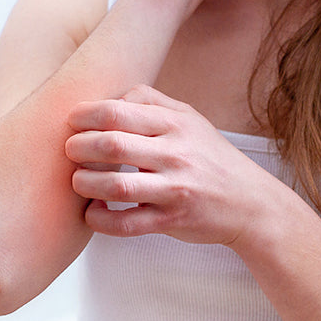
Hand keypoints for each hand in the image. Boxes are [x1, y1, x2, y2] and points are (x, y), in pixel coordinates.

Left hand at [64, 85, 283, 247]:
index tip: (72, 121)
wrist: (250, 203)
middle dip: (78, 147)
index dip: (85, 114)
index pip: (118, 111)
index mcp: (177, 124)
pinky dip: (99, 219)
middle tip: (70, 151)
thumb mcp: (191, 119)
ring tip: (79, 181)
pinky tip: (93, 211)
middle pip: (111, 145)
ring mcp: (175, 189)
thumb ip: (152, 102)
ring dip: (84, 183)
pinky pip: (125, 223)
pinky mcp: (172, 220)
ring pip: (114, 186)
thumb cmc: (212, 159)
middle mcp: (176, 154)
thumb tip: (110, 97)